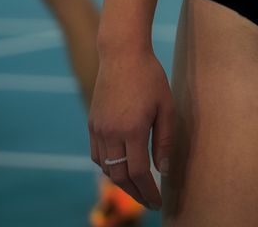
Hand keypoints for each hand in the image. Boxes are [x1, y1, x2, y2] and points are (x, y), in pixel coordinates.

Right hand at [88, 47, 173, 209]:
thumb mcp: (166, 106)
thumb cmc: (150, 78)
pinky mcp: (91, 124)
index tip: (159, 202)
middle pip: (119, 176)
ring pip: (106, 168)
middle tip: (149, 203)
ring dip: (121, 182)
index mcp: (132, 130)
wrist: (122, 55)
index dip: (148, 191)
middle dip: (134, 193)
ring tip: (138, 188)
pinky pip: (97, 155)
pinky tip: (121, 168)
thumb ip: (164, 139)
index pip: (139, 172)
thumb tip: (163, 170)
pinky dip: (108, 167)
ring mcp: (97, 129)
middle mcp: (110, 133)